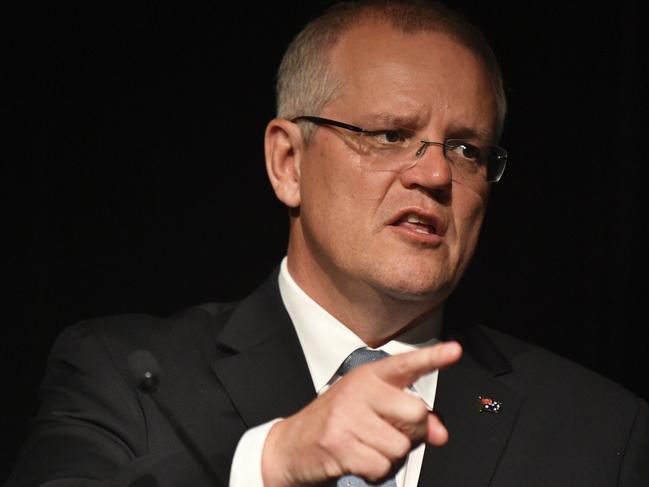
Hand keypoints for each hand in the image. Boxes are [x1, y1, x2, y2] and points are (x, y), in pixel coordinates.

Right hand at [261, 341, 461, 486]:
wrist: (291, 445)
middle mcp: (359, 390)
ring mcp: (347, 416)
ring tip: (364, 446)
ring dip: (388, 456)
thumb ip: (410, 418)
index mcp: (370, 376)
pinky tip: (356, 459)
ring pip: (400, 446)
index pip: (407, 364)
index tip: (455, 351)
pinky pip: (381, 467)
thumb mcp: (372, 411)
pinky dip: (374, 471)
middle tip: (384, 432)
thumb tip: (440, 432)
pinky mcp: (339, 443)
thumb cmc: (337, 424)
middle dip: (408, 433)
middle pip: (416, 413)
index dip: (434, 358)